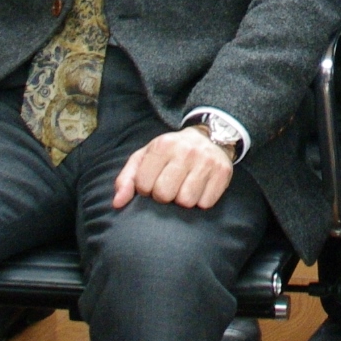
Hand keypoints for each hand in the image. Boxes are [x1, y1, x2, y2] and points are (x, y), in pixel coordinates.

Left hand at [113, 126, 234, 209]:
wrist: (210, 137)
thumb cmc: (171, 152)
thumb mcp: (146, 157)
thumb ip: (127, 179)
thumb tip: (117, 203)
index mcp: (162, 145)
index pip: (144, 185)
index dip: (146, 189)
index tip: (153, 182)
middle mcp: (186, 151)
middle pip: (165, 194)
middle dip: (164, 196)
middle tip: (170, 186)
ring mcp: (206, 161)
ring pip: (186, 201)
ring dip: (183, 200)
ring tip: (184, 188)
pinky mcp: (223, 172)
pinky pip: (205, 203)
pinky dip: (200, 201)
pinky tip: (199, 189)